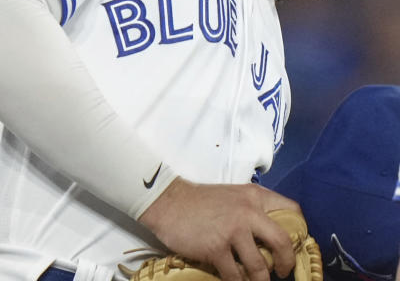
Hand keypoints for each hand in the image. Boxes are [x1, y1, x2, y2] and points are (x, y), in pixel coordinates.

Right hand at [138, 177, 300, 280]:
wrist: (166, 201)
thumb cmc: (198, 200)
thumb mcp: (231, 195)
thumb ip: (250, 208)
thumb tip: (268, 233)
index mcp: (253, 196)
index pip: (291, 209)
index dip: (299, 230)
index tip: (295, 244)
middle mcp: (247, 212)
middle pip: (281, 242)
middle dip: (286, 262)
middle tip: (283, 271)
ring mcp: (232, 231)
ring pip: (259, 266)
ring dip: (260, 279)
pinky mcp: (216, 248)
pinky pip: (234, 275)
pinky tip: (234, 280)